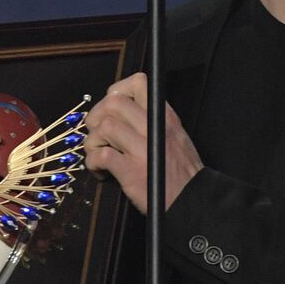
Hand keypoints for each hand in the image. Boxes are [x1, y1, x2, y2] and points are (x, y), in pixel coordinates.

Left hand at [84, 72, 202, 212]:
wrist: (192, 200)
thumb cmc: (182, 172)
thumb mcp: (175, 135)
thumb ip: (153, 120)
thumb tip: (124, 112)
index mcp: (164, 116)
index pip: (138, 83)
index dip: (116, 91)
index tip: (110, 109)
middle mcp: (153, 127)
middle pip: (113, 102)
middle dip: (96, 116)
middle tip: (97, 133)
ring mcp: (142, 148)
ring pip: (104, 126)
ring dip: (93, 141)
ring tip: (98, 154)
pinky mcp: (130, 170)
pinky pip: (101, 155)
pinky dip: (93, 162)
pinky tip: (100, 171)